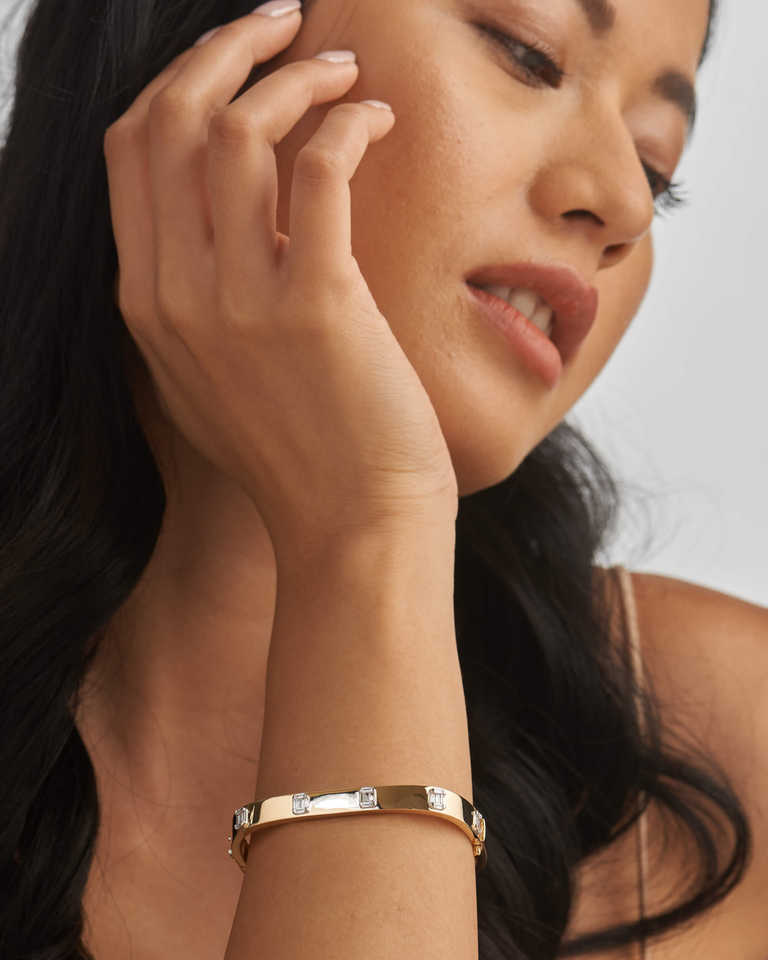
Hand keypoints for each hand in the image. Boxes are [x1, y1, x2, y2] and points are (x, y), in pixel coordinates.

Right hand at [103, 9, 457, 559]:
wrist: (352, 522)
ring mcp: (239, 302)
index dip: (179, 83)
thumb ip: (196, 297)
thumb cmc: (300, 451)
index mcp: (146, 305)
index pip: (132, 151)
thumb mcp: (215, 374)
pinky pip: (319, 169)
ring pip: (238, 131)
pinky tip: (377, 119)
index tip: (232, 57)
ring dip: (295, 78)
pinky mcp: (316, 305)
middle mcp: (176, 296)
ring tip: (342, 71)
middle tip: (283, 23)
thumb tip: (221, 216)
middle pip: (171, 121)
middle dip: (224, 49)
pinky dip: (349, 122)